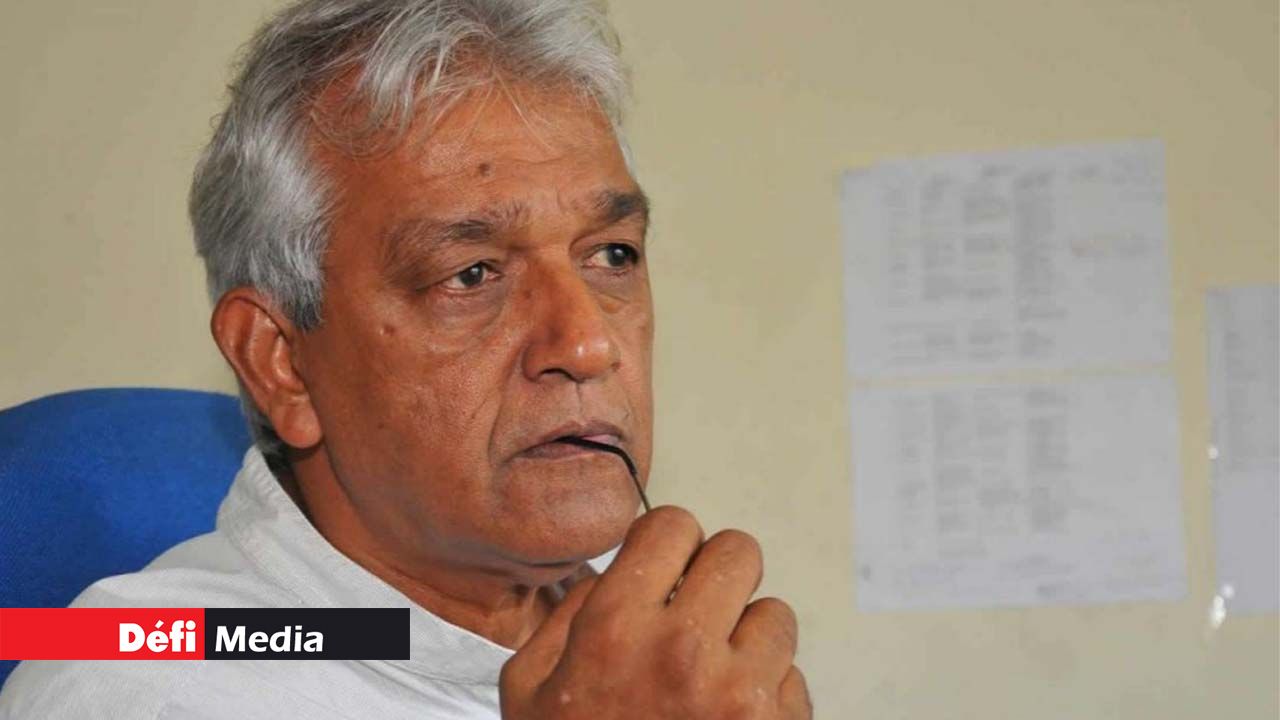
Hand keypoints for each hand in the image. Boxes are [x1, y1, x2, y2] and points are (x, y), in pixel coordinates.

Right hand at [500, 506, 810, 718]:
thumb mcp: (528, 690)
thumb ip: (568, 617)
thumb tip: (613, 571)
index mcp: (616, 628)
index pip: (673, 525)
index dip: (670, 545)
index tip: (667, 567)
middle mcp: (683, 650)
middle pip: (739, 554)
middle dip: (719, 579)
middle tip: (700, 613)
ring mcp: (740, 695)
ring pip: (777, 616)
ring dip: (749, 642)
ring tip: (712, 682)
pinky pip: (794, 680)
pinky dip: (770, 697)